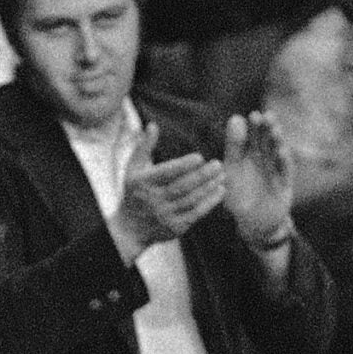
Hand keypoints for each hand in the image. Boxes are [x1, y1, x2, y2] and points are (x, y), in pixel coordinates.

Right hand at [107, 123, 224, 261]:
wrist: (130, 229)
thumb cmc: (134, 193)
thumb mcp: (133, 169)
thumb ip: (144, 146)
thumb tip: (153, 124)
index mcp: (143, 183)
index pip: (165, 174)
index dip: (183, 166)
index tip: (199, 157)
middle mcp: (154, 200)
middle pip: (181, 187)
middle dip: (201, 176)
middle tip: (218, 164)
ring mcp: (165, 215)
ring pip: (191, 200)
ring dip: (209, 188)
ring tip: (222, 175)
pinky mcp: (176, 228)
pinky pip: (196, 214)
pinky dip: (210, 202)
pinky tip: (220, 190)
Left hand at [221, 111, 294, 251]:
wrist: (253, 224)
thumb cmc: (238, 198)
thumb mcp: (231, 172)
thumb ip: (232, 148)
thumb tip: (235, 119)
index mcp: (246, 155)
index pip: (249, 136)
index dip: (252, 126)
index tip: (252, 115)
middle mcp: (262, 159)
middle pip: (265, 140)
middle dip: (266, 128)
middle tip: (266, 116)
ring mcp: (274, 170)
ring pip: (277, 151)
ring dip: (277, 140)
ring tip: (275, 130)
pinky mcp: (284, 183)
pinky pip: (285, 171)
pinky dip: (284, 161)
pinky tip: (282, 152)